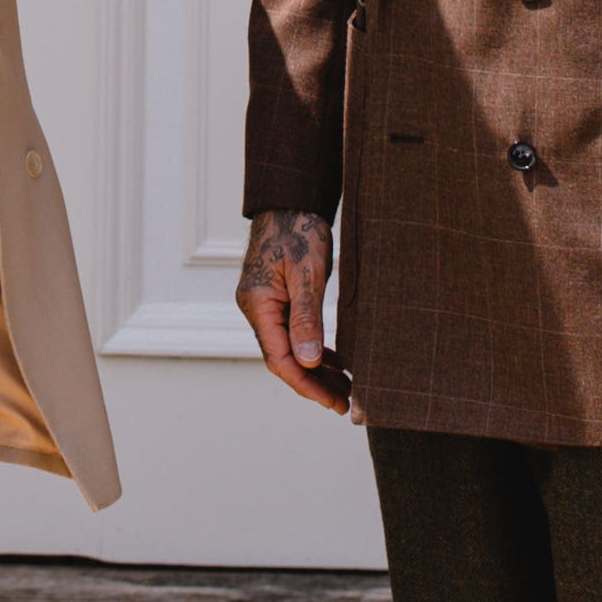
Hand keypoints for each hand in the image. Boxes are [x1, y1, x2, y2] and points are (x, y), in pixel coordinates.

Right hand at [235, 210, 351, 412]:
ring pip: (288, 348)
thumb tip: (309, 363)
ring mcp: (263, 303)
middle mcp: (255, 307)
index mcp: (258, 303)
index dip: (307, 385)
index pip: (279, 359)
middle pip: (283, 358)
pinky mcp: (275, 297)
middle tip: (346, 402)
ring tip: (344, 387)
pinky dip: (310, 349)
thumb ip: (307, 319)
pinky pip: (290, 332)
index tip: (334, 402)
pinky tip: (331, 361)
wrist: (291, 199)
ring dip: (314, 369)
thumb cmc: (299, 230)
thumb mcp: (308, 274)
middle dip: (313, 383)